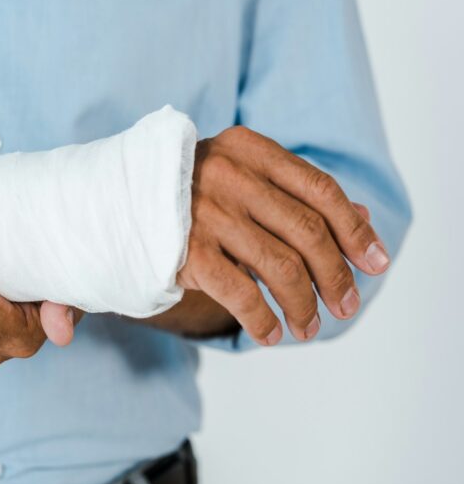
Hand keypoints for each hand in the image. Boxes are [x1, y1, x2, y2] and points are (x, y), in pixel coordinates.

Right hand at [177, 126, 389, 345]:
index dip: (354, 230)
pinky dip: (262, 320)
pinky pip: (240, 293)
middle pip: (307, 231)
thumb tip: (362, 221)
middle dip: (335, 276)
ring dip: (304, 305)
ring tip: (308, 327)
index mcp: (248, 149)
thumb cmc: (184, 192)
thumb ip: (295, 193)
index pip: (320, 189)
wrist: (107, 201)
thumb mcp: (240, 177)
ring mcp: (205, 212)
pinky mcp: (185, 251)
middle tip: (346, 306)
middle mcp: (229, 174)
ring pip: (281, 266)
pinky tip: (269, 334)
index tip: (376, 264)